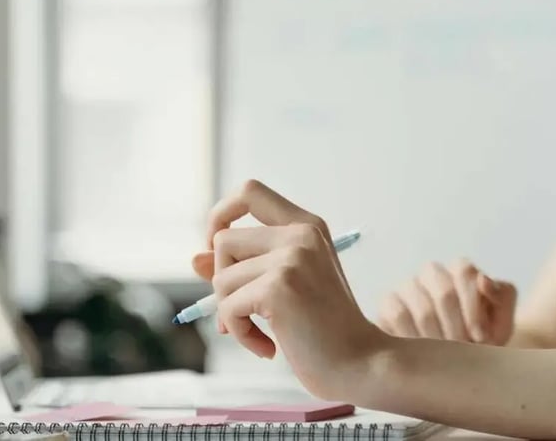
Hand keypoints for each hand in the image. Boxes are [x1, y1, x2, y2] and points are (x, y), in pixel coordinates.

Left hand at [192, 180, 387, 400]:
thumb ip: (243, 267)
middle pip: (224, 240)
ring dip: (231, 314)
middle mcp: (300, 234)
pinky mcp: (278, 288)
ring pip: (221, 278)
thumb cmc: (325, 330)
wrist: (361, 364)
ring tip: (261, 333)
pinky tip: (267, 347)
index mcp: (306, 226)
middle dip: (222, 280)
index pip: (249, 191)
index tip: (217, 247)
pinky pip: (228, 308)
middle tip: (245, 310)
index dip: (221, 214)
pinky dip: (239, 334)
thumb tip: (194, 259)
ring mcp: (291, 258)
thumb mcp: (283, 287)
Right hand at [377, 259, 516, 344]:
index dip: (474, 306)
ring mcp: (407, 287)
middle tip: (463, 351)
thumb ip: (503, 297)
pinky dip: (413, 337)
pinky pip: (397, 314)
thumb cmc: (482, 340)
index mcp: (460, 270)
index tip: (481, 337)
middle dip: (458, 327)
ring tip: (445, 357)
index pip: (464, 270)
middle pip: (444, 291)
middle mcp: (432, 273)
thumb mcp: (502, 322)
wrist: (459, 364)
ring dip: (438, 338)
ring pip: (421, 308)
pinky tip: (423, 354)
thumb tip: (483, 280)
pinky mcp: (387, 304)